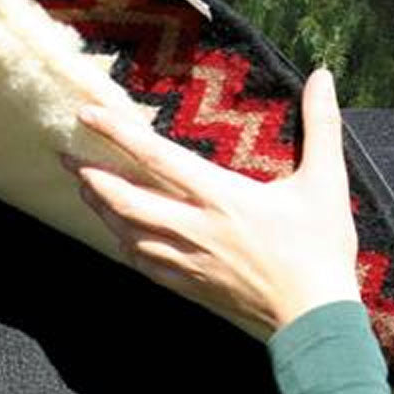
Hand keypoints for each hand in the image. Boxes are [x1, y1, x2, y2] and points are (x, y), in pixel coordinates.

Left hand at [61, 68, 360, 334]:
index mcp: (222, 197)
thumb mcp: (326, 181)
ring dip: (101, 208)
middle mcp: (194, 227)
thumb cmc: (320, 248)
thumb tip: (322, 76)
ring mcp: (186, 259)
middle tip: (66, 157)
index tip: (88, 114)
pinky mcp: (187, 284)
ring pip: (126, 232)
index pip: (158, 156)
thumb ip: (321, 125)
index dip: (118, 133)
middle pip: (125, 199)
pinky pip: (141, 263)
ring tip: (84, 187)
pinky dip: (123, 243)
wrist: (313, 316)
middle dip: (90, 176)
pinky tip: (116, 233)